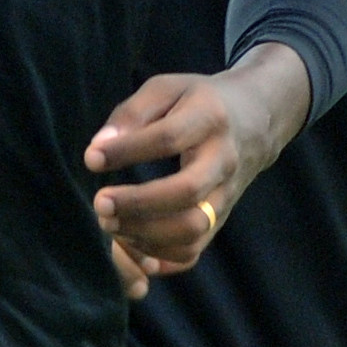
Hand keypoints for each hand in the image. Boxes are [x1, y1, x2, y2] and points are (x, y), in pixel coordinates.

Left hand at [87, 47, 307, 279]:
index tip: (92, 159)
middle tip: (100, 203)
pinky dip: (159, 256)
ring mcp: (226, 194)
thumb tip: (97, 150)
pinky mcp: (220, 219)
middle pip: (187, 191)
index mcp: (209, 118)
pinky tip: (130, 243)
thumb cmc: (197, 102)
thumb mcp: (166, 89)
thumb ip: (132, 114)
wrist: (255, 120)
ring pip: (194, 228)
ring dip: (145, 235)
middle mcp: (223, 160)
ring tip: (110, 224)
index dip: (127, 151)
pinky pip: (194, 250)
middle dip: (137, 203)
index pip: (168, 138)